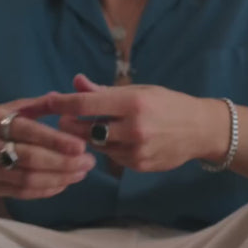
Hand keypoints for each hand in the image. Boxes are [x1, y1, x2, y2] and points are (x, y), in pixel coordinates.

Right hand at [0, 94, 94, 198]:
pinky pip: (23, 193)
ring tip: (81, 173)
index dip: (55, 140)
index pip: (28, 131)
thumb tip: (61, 98)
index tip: (81, 146)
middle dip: (64, 162)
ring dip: (60, 178)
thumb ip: (34, 106)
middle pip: (31, 159)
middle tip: (89, 162)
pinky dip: (47, 190)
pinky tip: (64, 184)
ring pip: (29, 179)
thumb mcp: (3, 109)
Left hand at [29, 75, 228, 172]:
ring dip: (91, 138)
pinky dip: (110, 149)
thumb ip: (105, 91)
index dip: (63, 103)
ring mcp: (137, 149)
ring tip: (96, 128)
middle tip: (65, 121)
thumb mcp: (139, 91)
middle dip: (71, 126)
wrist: (200, 130)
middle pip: (86, 130)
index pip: (86, 104)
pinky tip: (118, 141)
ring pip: (98, 146)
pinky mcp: (140, 165)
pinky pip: (113, 158)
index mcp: (132, 103)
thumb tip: (76, 82)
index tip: (48, 102)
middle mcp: (134, 128)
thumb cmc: (168, 105)